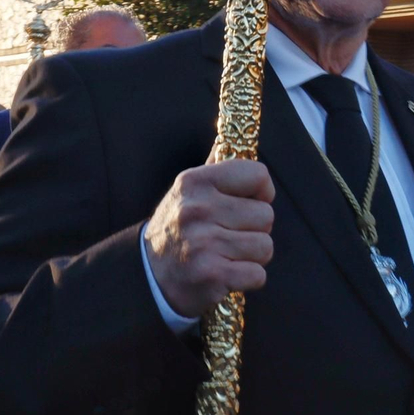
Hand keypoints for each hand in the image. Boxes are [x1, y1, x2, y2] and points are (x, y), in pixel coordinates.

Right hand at [144, 159, 275, 318]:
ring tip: (226, 255)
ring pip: (265, 246)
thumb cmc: (179, 229)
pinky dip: (247, 279)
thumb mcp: (188, 193)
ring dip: (251, 256)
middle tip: (228, 236)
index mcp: (195, 182)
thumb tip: (229, 135)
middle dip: (254, 230)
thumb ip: (214, 167)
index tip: (248, 203)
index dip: (262, 192)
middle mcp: (197, 209)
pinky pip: (258, 275)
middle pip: (266, 215)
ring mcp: (203, 243)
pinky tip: (226, 275)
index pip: (259, 174)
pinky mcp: (211, 275)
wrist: (147, 276)